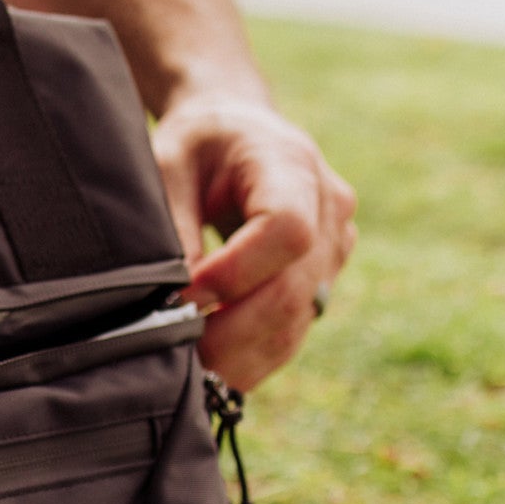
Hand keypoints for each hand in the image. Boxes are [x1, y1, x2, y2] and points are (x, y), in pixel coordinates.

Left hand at [151, 95, 356, 390]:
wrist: (237, 134)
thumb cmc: (197, 146)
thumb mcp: (168, 166)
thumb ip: (173, 227)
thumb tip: (174, 299)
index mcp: (291, 164)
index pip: (287, 231)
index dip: (235, 274)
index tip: (183, 295)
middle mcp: (330, 208)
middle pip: (294, 289)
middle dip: (231, 331)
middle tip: (175, 351)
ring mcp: (336, 248)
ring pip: (297, 321)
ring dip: (241, 355)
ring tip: (188, 369)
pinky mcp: (324, 280)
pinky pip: (294, 331)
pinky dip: (252, 357)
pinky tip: (213, 367)